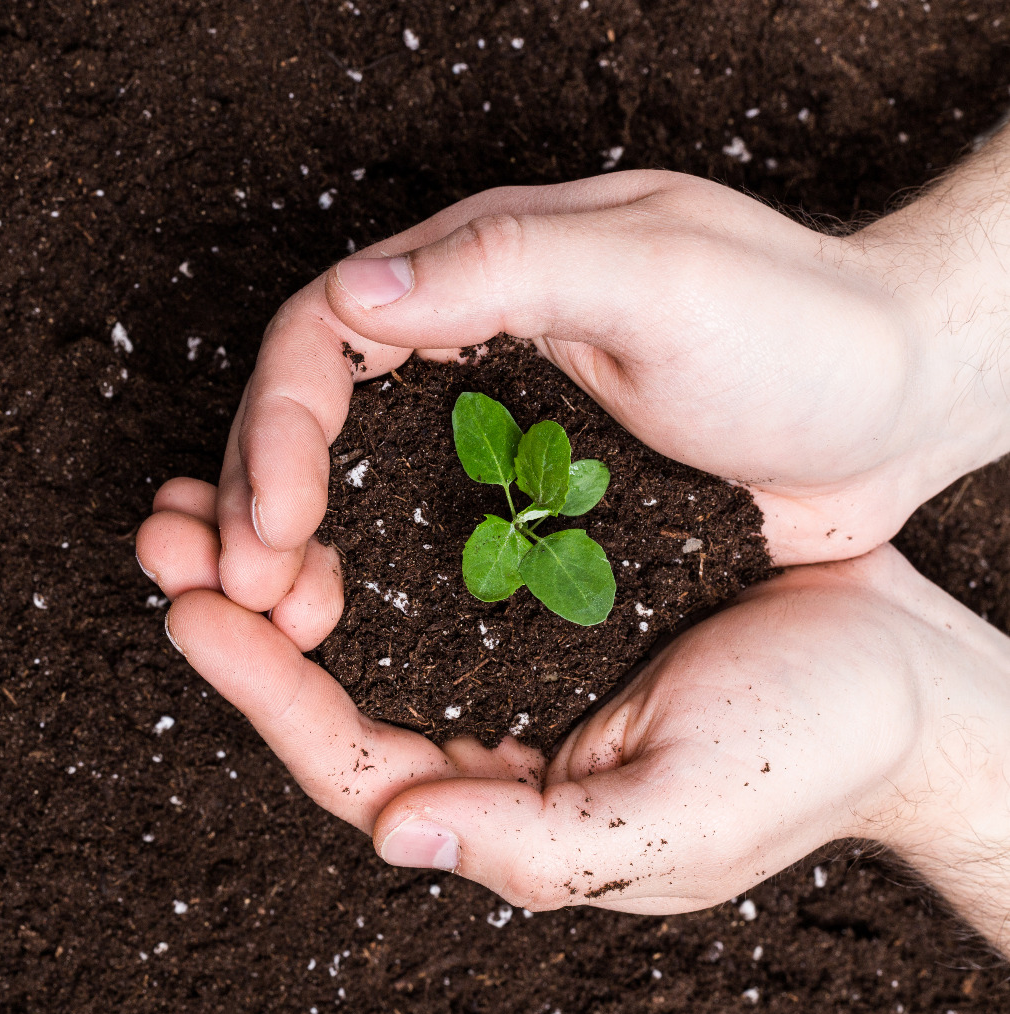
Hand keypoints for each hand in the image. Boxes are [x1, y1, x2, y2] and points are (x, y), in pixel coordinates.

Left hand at [142, 487, 1009, 948]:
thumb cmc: (813, 746)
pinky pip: (411, 576)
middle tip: (163, 531)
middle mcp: (482, 750)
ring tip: (198, 499)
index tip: (191, 605)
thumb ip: (538, 843)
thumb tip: (396, 835)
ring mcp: (500, 677)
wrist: (908, 670)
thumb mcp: (679, 815)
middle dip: (234, 615)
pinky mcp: (529, 607)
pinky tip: (310, 482)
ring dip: (270, 563)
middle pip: (318, 698)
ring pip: (351, 632)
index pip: (342, 761)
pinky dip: (349, 532)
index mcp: (502, 811)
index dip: (257, 689)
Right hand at [217, 134, 1009, 612]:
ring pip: (347, 488)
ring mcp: (486, 434)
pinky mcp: (522, 506)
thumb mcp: (657, 274)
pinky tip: (334, 632)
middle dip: (249, 500)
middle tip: (226, 593)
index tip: (264, 525)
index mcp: (472, 274)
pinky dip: (359, 582)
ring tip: (263, 621)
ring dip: (286, 550)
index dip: (270, 430)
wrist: (900, 406)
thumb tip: (349, 292)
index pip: (320, 340)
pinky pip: (412, 542)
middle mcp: (459, 352)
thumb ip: (504, 266)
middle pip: (309, 420)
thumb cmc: (798, 325)